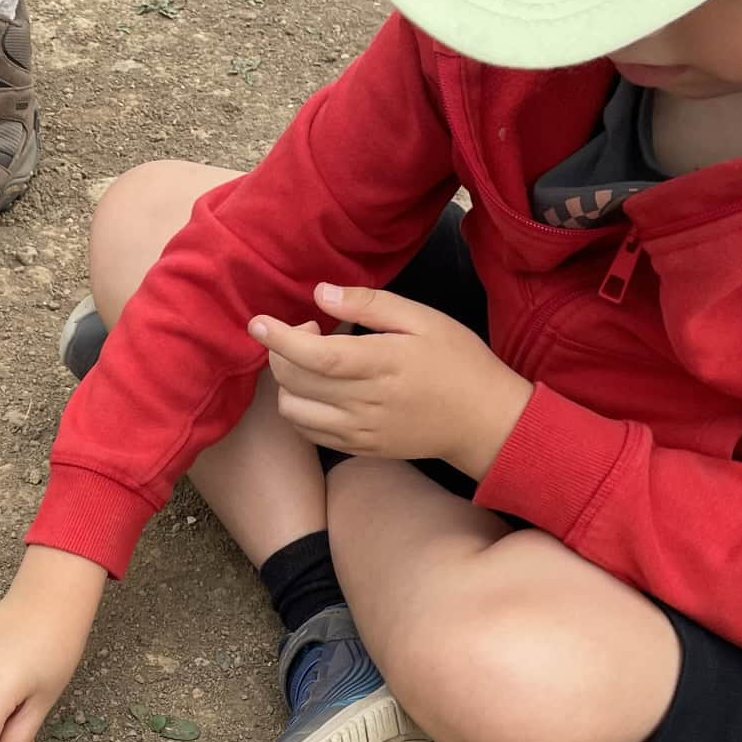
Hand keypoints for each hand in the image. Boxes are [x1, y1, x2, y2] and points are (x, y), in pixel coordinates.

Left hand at [253, 283, 534, 477]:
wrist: (483, 421)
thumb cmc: (457, 360)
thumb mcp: (423, 319)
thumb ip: (370, 304)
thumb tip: (321, 293)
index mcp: (382, 364)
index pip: (314, 355)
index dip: (279, 339)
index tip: (257, 322)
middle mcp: (365, 402)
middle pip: (294, 382)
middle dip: (282, 352)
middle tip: (309, 332)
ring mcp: (359, 431)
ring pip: (293, 410)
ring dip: (287, 382)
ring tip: (315, 363)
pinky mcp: (358, 448)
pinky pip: (308, 431)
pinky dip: (300, 406)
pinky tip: (320, 388)